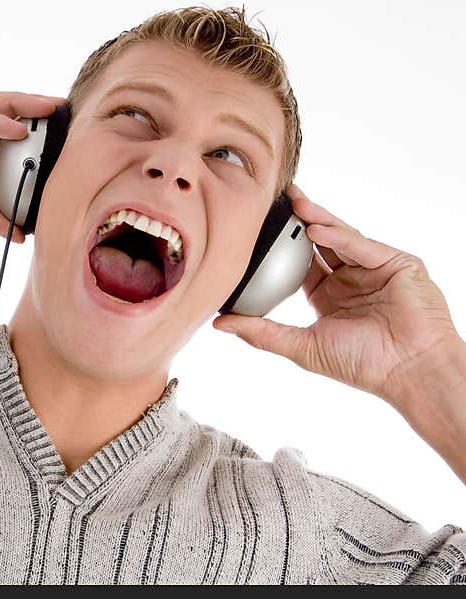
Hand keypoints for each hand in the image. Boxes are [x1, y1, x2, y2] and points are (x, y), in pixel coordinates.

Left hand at [212, 183, 462, 403]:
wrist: (407, 371)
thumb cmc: (360, 365)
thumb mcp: (302, 345)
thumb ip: (261, 332)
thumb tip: (219, 324)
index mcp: (327, 296)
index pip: (300, 262)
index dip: (280, 246)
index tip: (256, 229)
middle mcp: (350, 278)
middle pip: (320, 242)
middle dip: (298, 220)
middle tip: (274, 199)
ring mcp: (374, 269)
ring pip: (340, 236)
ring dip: (317, 219)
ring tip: (293, 203)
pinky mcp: (396, 263)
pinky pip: (362, 245)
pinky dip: (340, 236)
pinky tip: (317, 228)